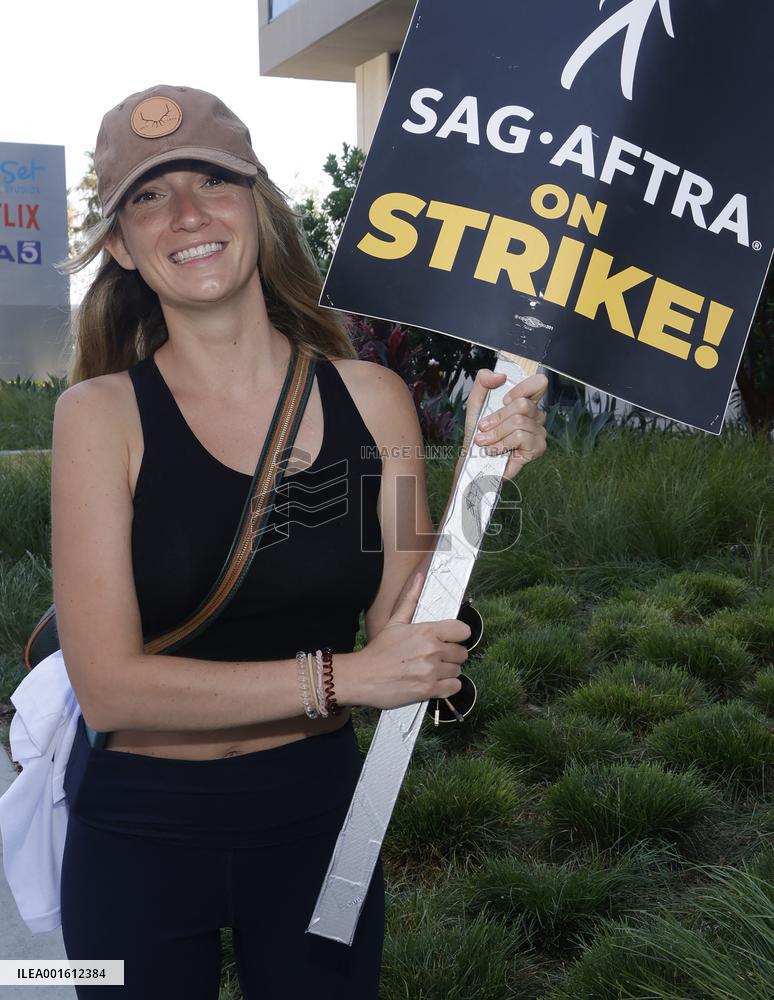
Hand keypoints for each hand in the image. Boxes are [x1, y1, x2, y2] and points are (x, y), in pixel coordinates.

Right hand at [349, 569, 470, 710]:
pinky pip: (454, 687)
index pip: (463, 631)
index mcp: (426, 631)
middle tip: (436, 657)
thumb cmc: (379, 650)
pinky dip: (447, 686)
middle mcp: (432, 650)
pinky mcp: (428, 690)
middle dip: (451, 655)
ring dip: (447, 671)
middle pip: (462, 653)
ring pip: (457, 671)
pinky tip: (434, 682)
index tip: (450, 640)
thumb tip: (419, 576)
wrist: (363, 676)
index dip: (458, 636)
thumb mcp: (395, 622)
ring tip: (431, 670)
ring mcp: (431, 671)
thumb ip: (410, 599)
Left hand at [462, 368, 548, 479]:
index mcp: (525, 400)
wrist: (474, 460)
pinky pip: (521, 438)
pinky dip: (502, 444)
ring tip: (484, 442)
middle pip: (523, 405)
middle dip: (497, 418)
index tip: (503, 400)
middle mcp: (535, 415)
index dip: (522, 388)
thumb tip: (499, 375)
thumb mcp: (476, 402)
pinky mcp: (538, 448)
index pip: (539, 383)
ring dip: (496, 434)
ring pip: (519, 423)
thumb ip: (483, 381)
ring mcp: (539, 432)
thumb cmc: (478, 432)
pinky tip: (495, 451)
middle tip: (483, 428)